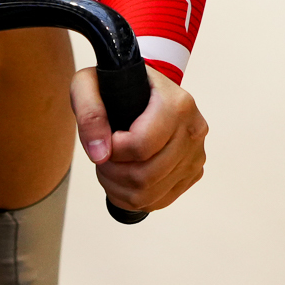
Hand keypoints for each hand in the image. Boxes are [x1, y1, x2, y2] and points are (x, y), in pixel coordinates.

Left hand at [70, 66, 206, 212]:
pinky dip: (133, 197)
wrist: (143, 89)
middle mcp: (193, 130)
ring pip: (150, 194)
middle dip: (112, 173)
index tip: (105, 139)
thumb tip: (99, 153)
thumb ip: (89, 113)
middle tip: (101, 157)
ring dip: (119, 188)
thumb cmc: (117, 85)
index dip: (112, 151)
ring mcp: (196, 154)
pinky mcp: (193, 172)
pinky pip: (160, 201)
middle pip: (145, 175)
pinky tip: (123, 179)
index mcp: (176, 104)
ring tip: (110, 167)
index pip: (140, 146)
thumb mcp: (89, 84)